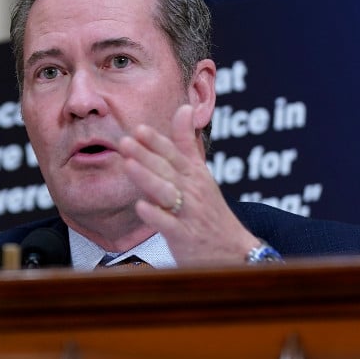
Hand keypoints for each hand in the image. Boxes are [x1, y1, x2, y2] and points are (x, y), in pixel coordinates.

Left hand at [119, 105, 259, 265]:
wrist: (233, 250)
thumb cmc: (210, 210)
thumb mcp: (201, 173)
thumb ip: (187, 143)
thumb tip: (184, 107)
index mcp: (194, 175)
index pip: (175, 154)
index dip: (157, 142)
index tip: (139, 128)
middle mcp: (192, 191)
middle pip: (167, 169)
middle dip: (146, 155)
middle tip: (126, 141)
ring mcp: (188, 213)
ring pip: (167, 193)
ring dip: (148, 178)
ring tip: (129, 165)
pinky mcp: (184, 236)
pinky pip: (168, 225)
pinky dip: (155, 215)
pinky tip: (140, 206)